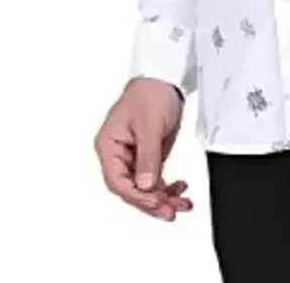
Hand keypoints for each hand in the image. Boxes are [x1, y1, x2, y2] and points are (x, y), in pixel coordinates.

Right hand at [94, 77, 193, 219]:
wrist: (164, 79)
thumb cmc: (149, 93)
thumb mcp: (149, 125)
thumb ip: (148, 157)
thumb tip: (146, 185)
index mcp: (108, 146)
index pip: (117, 181)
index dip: (136, 195)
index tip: (154, 202)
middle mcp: (118, 155)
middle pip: (131, 189)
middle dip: (152, 202)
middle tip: (170, 211)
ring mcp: (134, 157)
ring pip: (145, 187)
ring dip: (163, 197)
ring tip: (181, 203)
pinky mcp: (148, 156)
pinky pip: (154, 179)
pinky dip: (167, 187)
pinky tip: (179, 189)